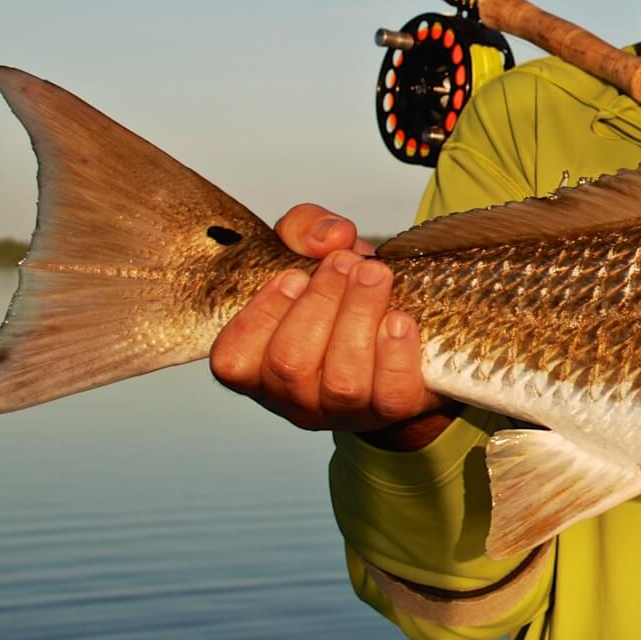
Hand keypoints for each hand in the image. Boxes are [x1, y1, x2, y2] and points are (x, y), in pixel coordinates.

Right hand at [210, 204, 450, 445]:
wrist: (406, 324)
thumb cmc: (344, 293)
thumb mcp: (313, 250)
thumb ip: (305, 228)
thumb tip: (328, 238)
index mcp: (258, 364)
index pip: (233, 360)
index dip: (260, 316)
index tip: (293, 275)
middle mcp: (294, 397)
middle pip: (291, 364)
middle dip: (321, 303)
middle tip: (347, 263)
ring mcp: (343, 412)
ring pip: (342, 380)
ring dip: (359, 316)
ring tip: (375, 275)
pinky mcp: (391, 412)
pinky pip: (390, 395)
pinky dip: (396, 353)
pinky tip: (400, 320)